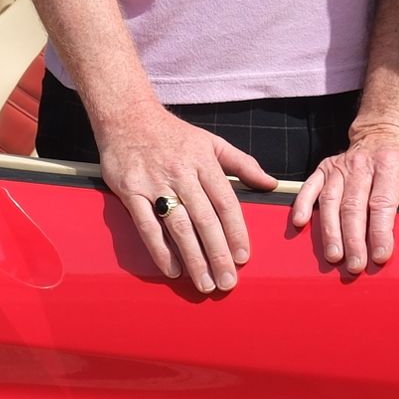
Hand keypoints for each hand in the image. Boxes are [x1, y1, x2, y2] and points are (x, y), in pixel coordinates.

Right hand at [93, 101, 276, 292]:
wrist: (126, 116)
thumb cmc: (172, 133)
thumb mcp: (212, 141)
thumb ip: (243, 164)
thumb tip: (271, 183)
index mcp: (204, 162)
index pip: (225, 203)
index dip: (236, 231)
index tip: (244, 257)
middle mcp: (181, 174)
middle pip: (204, 219)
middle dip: (218, 253)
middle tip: (227, 282)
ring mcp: (155, 183)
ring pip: (178, 226)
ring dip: (193, 258)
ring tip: (204, 283)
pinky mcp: (130, 191)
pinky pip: (147, 226)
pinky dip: (159, 250)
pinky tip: (172, 269)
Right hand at [290, 126, 398, 275]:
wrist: (382, 132)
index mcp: (388, 164)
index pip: (382, 202)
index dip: (381, 230)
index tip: (382, 255)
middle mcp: (360, 164)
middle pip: (353, 206)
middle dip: (354, 239)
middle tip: (355, 266)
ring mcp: (339, 166)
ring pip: (330, 201)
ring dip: (329, 231)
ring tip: (333, 257)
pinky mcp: (323, 168)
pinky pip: (309, 187)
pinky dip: (302, 204)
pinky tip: (300, 224)